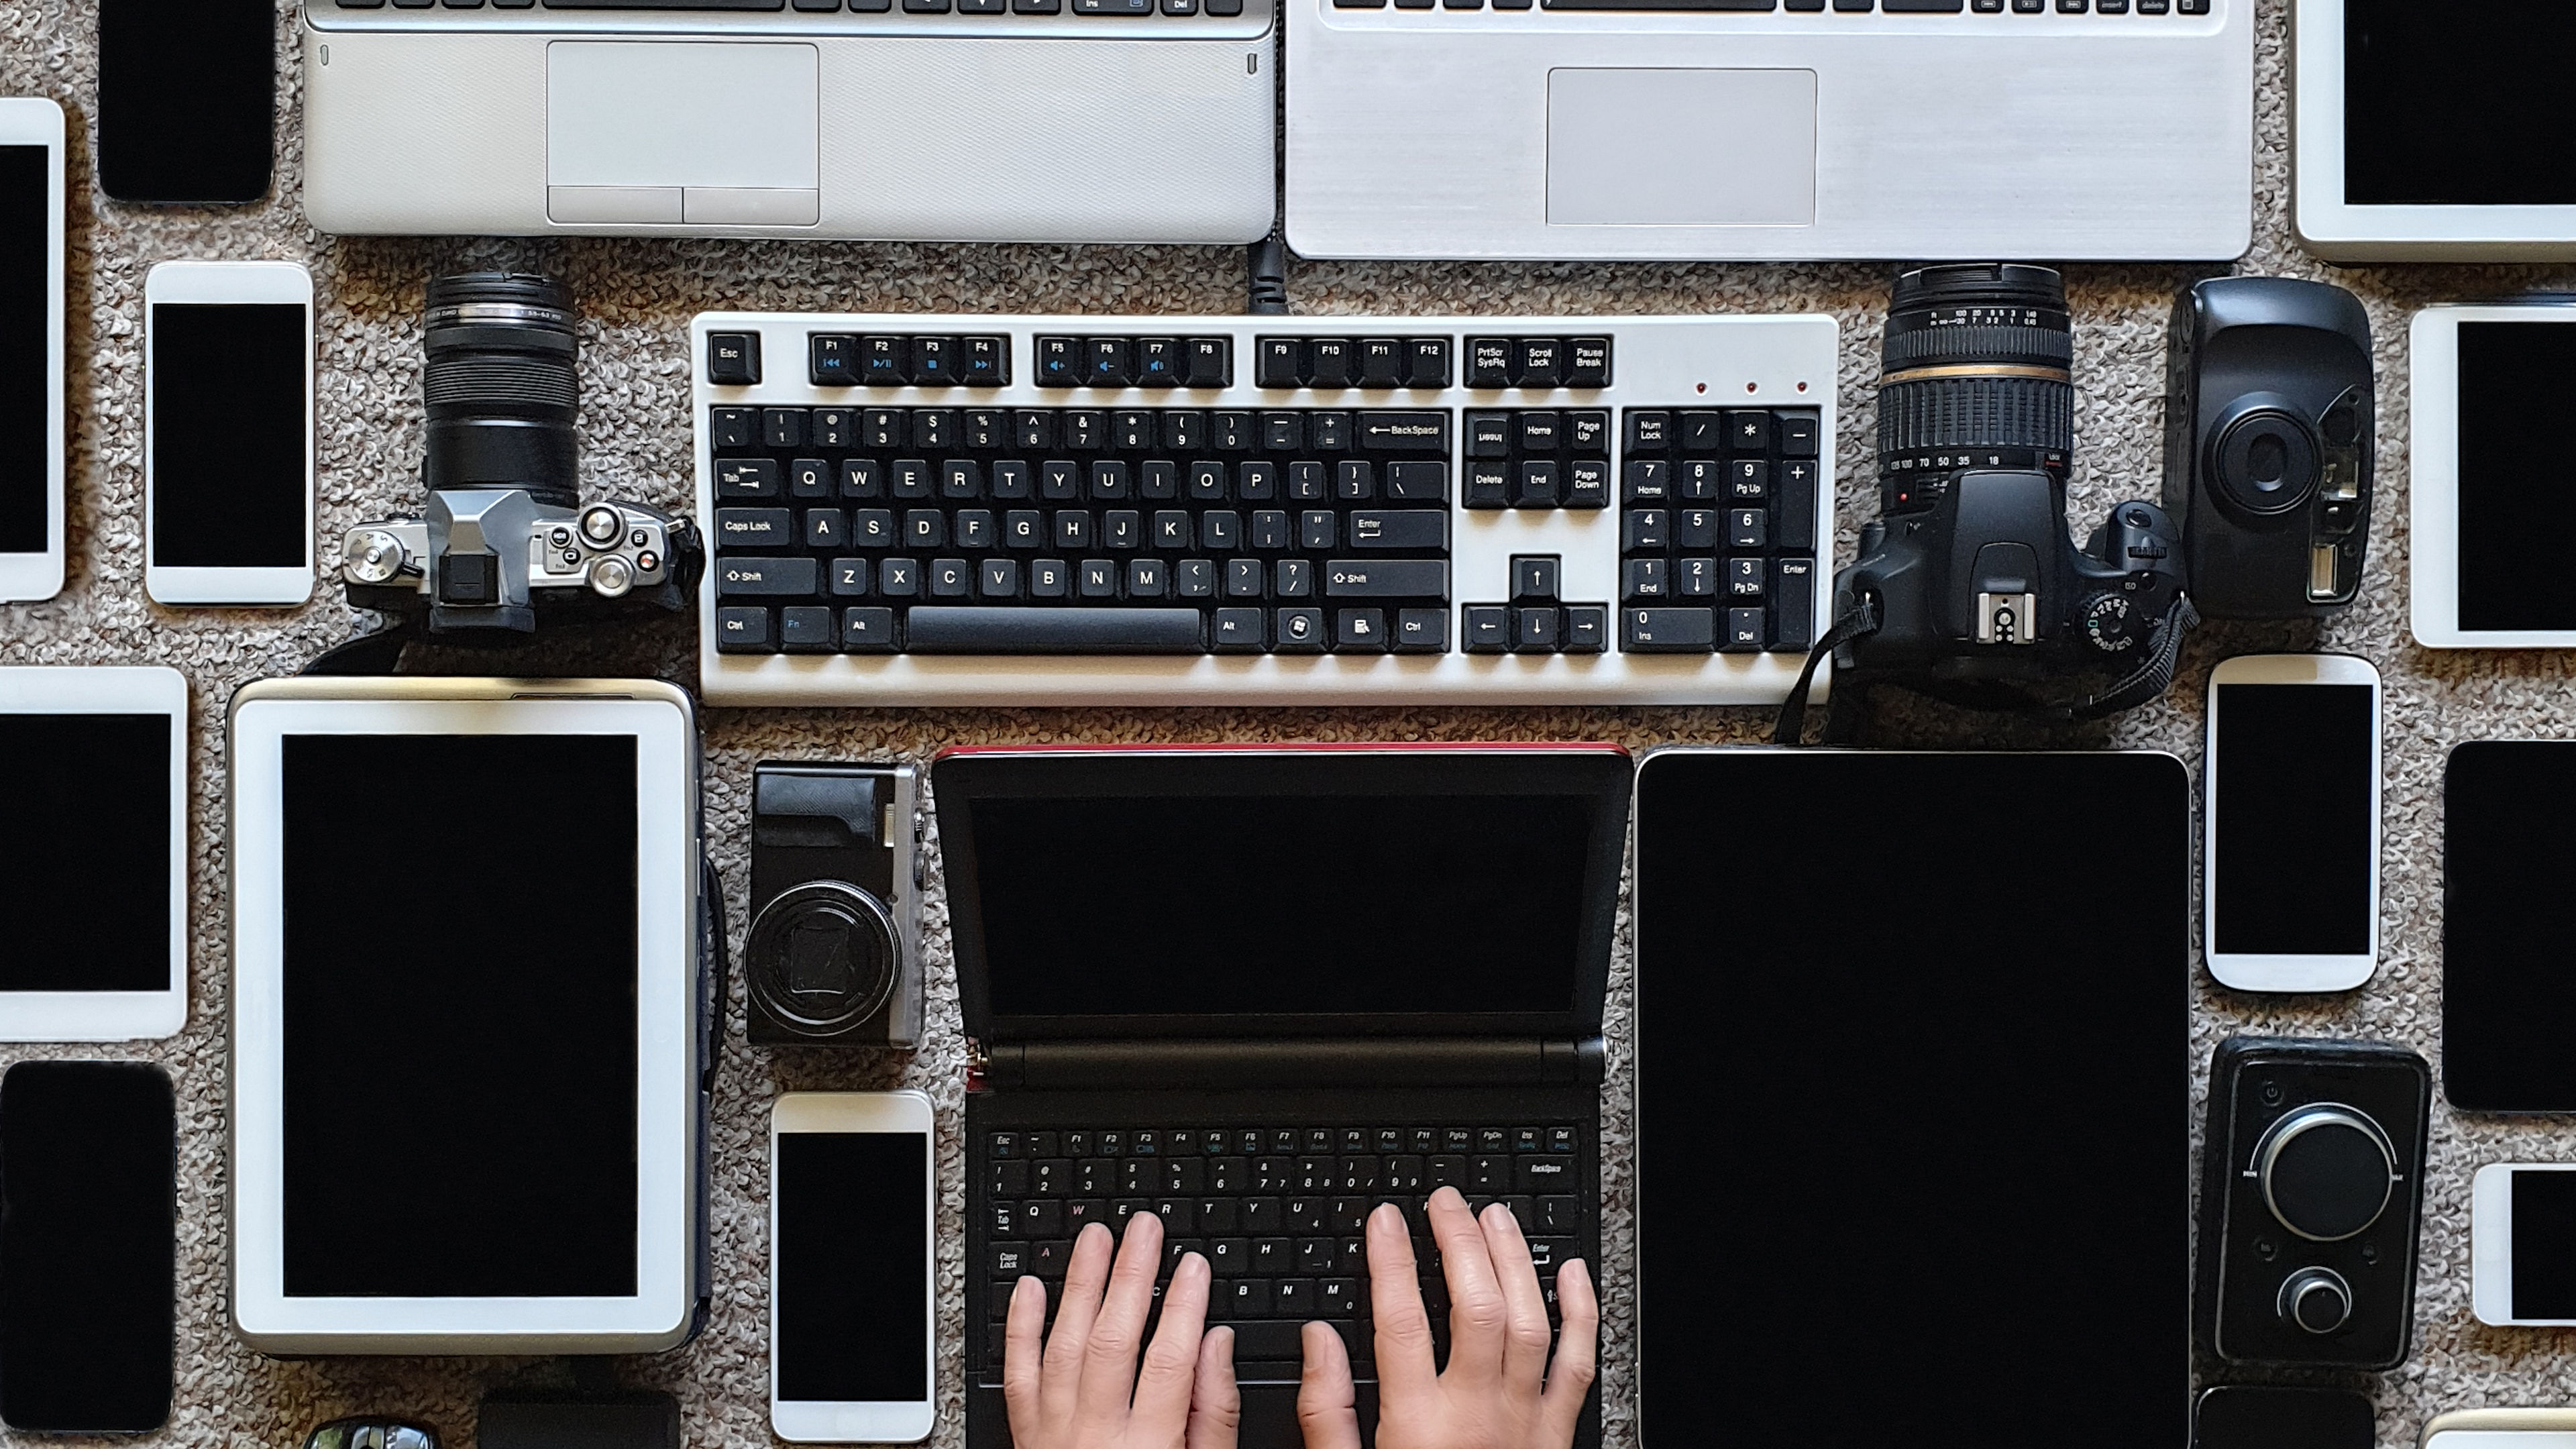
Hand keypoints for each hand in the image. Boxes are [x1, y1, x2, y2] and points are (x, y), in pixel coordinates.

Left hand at [1004, 1213, 1240, 1448]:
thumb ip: (1213, 1414)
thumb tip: (1214, 1345)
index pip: (1169, 1363)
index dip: (1183, 1307)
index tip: (1193, 1265)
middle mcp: (1095, 1440)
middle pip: (1111, 1342)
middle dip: (1130, 1276)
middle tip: (1144, 1228)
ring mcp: (1053, 1437)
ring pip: (1062, 1347)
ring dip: (1078, 1285)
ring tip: (1095, 1237)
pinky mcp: (1025, 1438)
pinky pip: (1016, 1377)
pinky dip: (1021, 1328)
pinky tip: (1031, 1287)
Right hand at [1296, 1187, 1597, 1448]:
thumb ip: (1328, 1413)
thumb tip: (1318, 1341)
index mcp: (1419, 1424)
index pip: (1400, 1319)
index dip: (1390, 1259)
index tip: (1382, 1219)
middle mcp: (1477, 1414)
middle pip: (1476, 1306)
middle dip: (1459, 1241)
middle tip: (1443, 1201)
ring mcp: (1525, 1422)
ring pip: (1530, 1321)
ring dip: (1514, 1260)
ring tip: (1494, 1216)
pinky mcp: (1557, 1437)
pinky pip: (1578, 1364)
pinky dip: (1581, 1312)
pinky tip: (1570, 1271)